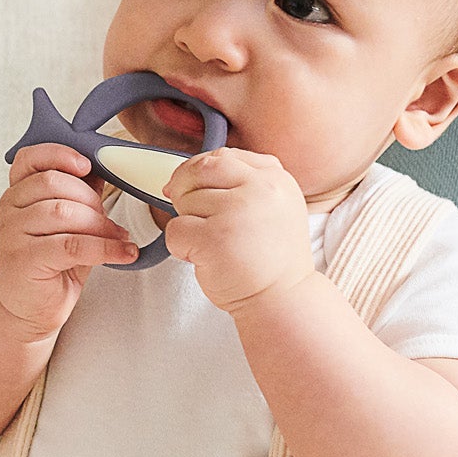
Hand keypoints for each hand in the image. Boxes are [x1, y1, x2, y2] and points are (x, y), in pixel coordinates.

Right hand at [0, 144, 144, 340]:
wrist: (26, 311)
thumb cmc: (50, 265)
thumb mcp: (66, 225)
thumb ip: (77, 196)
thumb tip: (105, 170)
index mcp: (16, 194)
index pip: (29, 159)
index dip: (59, 155)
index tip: (87, 166)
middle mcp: (7, 209)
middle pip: (54, 184)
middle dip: (91, 200)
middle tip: (111, 221)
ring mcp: (10, 234)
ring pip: (63, 213)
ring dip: (101, 224)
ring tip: (119, 238)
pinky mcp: (22, 260)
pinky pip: (71, 245)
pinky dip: (105, 248)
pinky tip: (123, 253)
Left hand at [162, 147, 313, 313]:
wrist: (282, 300)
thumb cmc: (269, 259)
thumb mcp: (272, 208)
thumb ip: (241, 184)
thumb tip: (183, 177)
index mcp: (275, 178)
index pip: (223, 156)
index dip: (200, 171)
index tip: (196, 190)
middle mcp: (260, 189)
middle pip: (201, 168)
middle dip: (184, 187)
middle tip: (190, 213)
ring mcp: (238, 211)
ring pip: (185, 201)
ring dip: (188, 224)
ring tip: (213, 245)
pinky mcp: (215, 237)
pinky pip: (175, 229)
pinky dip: (179, 247)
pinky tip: (202, 259)